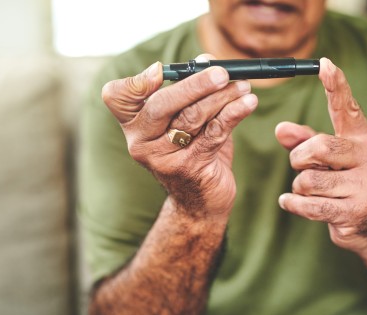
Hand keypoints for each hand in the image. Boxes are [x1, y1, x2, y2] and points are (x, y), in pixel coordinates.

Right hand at [102, 54, 257, 217]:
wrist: (199, 202)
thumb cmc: (192, 151)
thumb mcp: (187, 119)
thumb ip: (193, 90)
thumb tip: (207, 61)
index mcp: (133, 123)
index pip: (118, 96)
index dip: (136, 82)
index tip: (160, 70)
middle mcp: (141, 140)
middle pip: (161, 104)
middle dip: (195, 85)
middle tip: (222, 73)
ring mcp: (163, 157)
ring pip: (192, 117)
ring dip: (223, 97)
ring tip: (243, 85)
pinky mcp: (189, 168)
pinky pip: (214, 134)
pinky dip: (234, 114)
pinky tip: (248, 103)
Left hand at [276, 58, 366, 250]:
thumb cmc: (344, 180)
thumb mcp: (325, 156)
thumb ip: (303, 139)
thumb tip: (280, 129)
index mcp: (361, 137)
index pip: (346, 107)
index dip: (335, 85)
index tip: (325, 64)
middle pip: (318, 146)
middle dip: (299, 158)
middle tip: (301, 166)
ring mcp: (364, 185)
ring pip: (309, 179)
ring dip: (299, 186)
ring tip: (310, 190)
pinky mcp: (354, 211)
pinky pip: (310, 205)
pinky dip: (293, 204)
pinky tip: (291, 202)